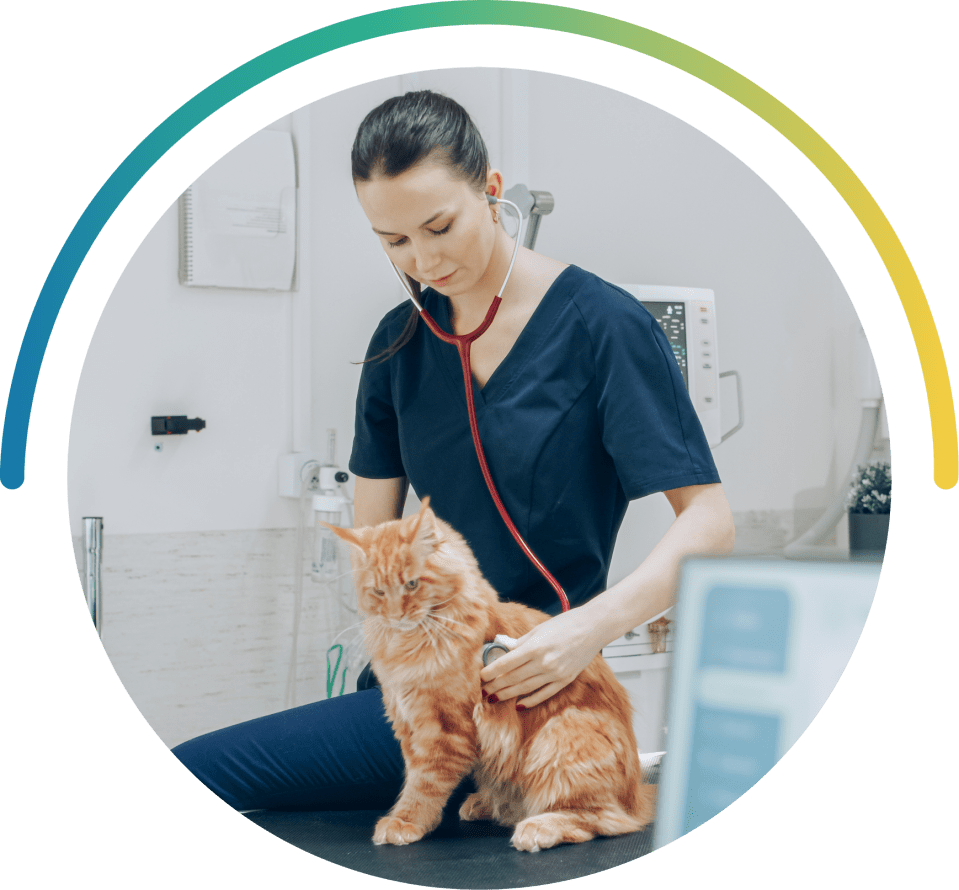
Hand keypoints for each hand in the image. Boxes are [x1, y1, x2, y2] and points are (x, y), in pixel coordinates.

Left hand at [479, 608, 600, 709]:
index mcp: (535, 646)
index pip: (506, 663)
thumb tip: (502, 646)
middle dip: (496, 685)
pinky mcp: (565, 680)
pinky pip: (543, 694)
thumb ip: (520, 642)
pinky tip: (519, 705)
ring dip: (508, 694)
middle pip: (513, 678)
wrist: (593, 628)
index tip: (481, 677)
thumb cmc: (565, 624)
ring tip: (495, 698)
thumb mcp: (539, 629)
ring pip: (525, 689)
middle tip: (484, 691)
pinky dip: (530, 701)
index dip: (491, 671)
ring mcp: (555, 674)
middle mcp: (544, 662)